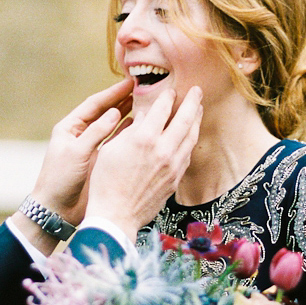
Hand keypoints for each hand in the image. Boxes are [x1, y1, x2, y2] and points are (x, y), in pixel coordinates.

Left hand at [30, 78, 134, 226]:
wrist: (56, 210)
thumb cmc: (59, 179)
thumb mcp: (76, 153)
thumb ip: (95, 133)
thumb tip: (114, 113)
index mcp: (70, 127)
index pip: (94, 104)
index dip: (113, 93)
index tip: (131, 83)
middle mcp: (82, 135)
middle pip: (105, 113)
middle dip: (123, 101)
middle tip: (144, 90)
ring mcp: (93, 148)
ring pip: (114, 127)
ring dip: (129, 116)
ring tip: (147, 105)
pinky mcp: (101, 161)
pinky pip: (117, 143)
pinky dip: (129, 135)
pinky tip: (142, 128)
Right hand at [82, 86, 202, 237]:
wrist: (116, 214)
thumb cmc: (106, 181)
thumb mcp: (112, 148)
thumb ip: (131, 129)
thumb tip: (146, 116)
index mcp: (144, 138)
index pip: (162, 109)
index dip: (167, 97)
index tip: (170, 91)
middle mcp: (163, 149)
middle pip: (185, 119)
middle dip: (193, 101)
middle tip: (197, 90)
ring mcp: (172, 165)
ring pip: (191, 137)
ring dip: (196, 120)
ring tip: (199, 109)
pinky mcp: (175, 179)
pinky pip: (187, 154)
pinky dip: (190, 140)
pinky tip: (190, 135)